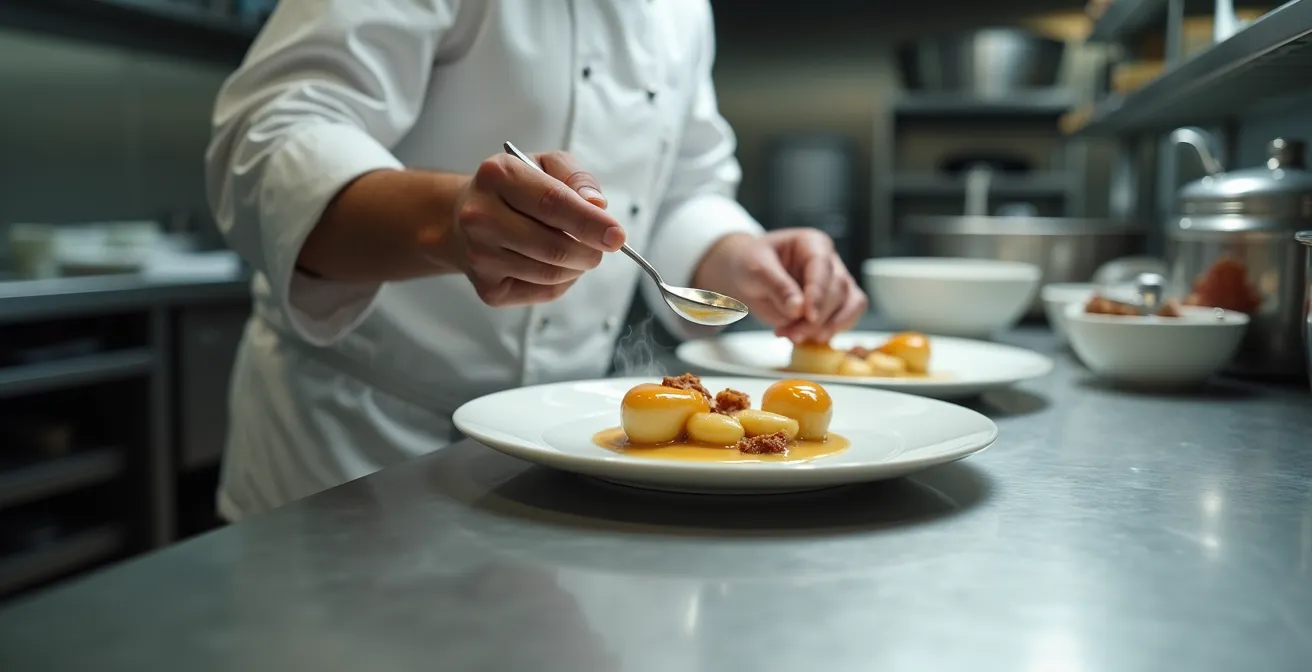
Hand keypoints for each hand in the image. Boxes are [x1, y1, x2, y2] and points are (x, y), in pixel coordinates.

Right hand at [444, 151, 625, 306]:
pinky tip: (554, 264)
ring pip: (550, 274)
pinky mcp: (487, 288)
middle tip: (601, 246)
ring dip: (577, 266)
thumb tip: (597, 205)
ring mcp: (479, 256)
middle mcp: (480, 216)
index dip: (590, 222)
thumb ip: (577, 178)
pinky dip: (562, 281)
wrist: (466, 217)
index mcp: (497, 175)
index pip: (552, 203)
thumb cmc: (515, 190)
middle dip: (589, 251)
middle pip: (553, 246)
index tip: (617, 235)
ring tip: (575, 251)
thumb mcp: (546, 165)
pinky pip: (542, 292)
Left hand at [693, 228, 865, 342]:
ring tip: (795, 336)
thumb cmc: (750, 264)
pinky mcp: (836, 304)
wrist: (745, 276)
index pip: (822, 266)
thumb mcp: (756, 270)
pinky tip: (809, 338)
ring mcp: (836, 282)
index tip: (809, 315)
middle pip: (838, 289)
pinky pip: (847, 318)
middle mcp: (830, 261)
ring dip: (826, 327)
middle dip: (816, 317)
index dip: (818, 293)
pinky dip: (832, 331)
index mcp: (812, 243)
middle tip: (792, 334)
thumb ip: (777, 287)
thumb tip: (798, 309)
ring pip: (849, 305)